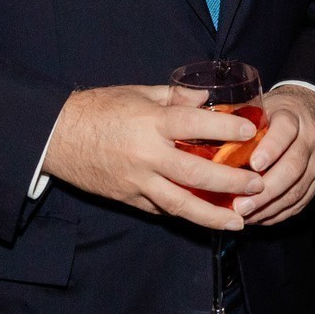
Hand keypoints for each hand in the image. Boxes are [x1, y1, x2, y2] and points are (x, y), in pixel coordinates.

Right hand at [41, 84, 265, 230]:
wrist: (57, 136)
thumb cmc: (99, 108)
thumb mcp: (139, 93)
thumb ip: (175, 97)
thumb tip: (207, 99)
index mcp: (151, 122)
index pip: (195, 126)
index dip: (226, 129)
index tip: (251, 132)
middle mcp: (146, 155)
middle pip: (195, 173)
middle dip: (230, 182)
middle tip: (258, 184)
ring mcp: (137, 181)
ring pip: (180, 204)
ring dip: (212, 214)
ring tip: (239, 220)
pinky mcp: (128, 199)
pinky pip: (161, 209)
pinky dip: (184, 213)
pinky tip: (206, 217)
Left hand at [236, 86, 314, 226]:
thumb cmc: (279, 112)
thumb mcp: (262, 106)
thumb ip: (238, 119)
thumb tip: (202, 134)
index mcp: (292, 116)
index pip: (285, 132)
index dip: (270, 149)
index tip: (253, 165)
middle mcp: (309, 139)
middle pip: (292, 167)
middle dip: (266, 190)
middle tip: (241, 204)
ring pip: (297, 190)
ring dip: (269, 207)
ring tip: (245, 215)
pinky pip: (300, 202)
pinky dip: (278, 213)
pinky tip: (258, 217)